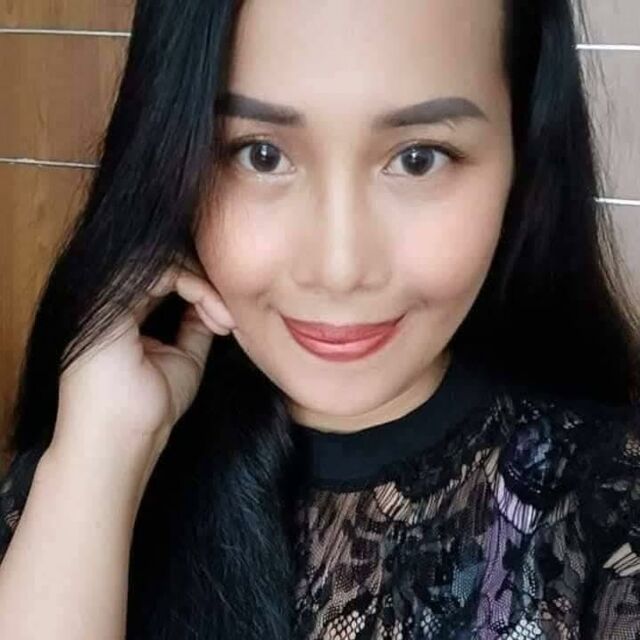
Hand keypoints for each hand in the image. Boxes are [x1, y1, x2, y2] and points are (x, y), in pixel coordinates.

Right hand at [52, 257, 235, 466]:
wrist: (123, 443)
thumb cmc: (149, 408)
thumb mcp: (184, 356)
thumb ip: (193, 324)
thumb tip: (210, 301)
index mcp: (120, 313)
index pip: (162, 276)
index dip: (201, 288)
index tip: (228, 321)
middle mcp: (108, 299)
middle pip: (162, 264)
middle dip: (206, 282)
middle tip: (231, 314)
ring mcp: (105, 298)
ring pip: (162, 262)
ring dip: (204, 285)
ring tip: (225, 319)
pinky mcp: (109, 303)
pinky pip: (159, 273)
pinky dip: (196, 287)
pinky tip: (216, 317)